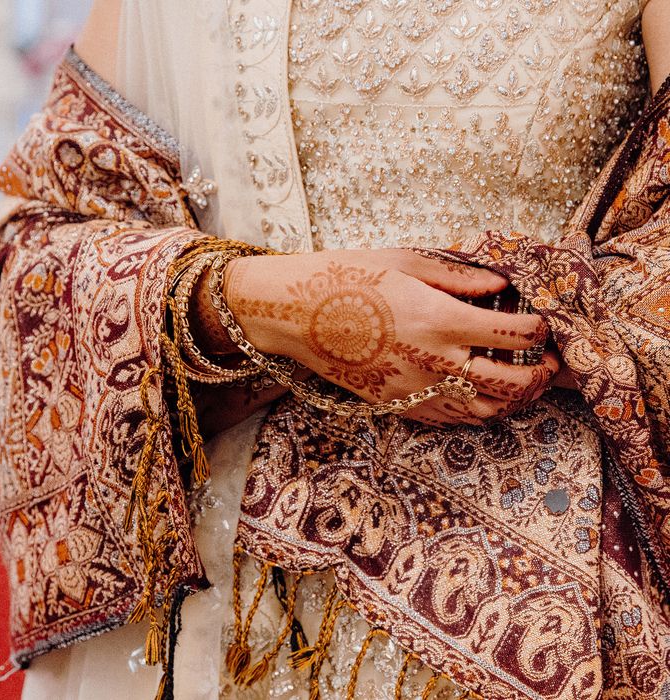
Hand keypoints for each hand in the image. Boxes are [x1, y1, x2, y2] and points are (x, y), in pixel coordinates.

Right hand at [221, 249, 557, 426]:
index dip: (538, 329)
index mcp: (439, 319)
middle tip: (546, 365)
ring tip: (519, 384)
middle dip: (538, 376)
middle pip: (508, 384)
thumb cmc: (344, 278)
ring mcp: (413, 389)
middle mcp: (433, 362)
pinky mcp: (394, 404)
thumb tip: (499, 285)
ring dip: (510, 401)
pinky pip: (446, 420)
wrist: (292, 314)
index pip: (514, 334)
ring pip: (482, 412)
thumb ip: (458, 277)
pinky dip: (472, 412)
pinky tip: (476, 396)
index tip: (540, 322)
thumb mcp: (403, 262)